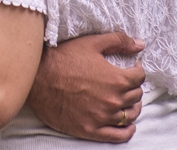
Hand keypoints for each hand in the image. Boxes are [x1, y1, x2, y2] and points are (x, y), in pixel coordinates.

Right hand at [26, 32, 145, 141]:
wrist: (36, 79)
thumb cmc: (62, 59)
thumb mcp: (90, 43)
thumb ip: (118, 41)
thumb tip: (140, 44)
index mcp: (116, 79)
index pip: (139, 77)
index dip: (137, 70)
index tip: (132, 68)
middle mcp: (113, 100)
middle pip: (136, 96)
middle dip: (133, 87)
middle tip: (125, 82)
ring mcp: (103, 117)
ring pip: (130, 115)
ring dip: (132, 107)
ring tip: (126, 100)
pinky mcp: (91, 130)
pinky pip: (119, 135)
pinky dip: (127, 131)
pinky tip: (127, 124)